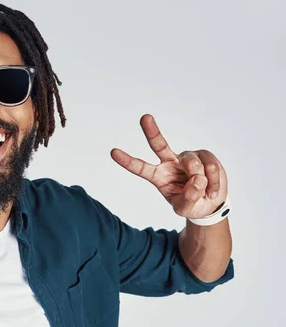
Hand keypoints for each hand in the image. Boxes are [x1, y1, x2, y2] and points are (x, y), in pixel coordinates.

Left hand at [110, 114, 227, 218]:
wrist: (211, 203)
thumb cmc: (191, 204)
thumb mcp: (185, 209)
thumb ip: (188, 198)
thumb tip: (197, 179)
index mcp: (157, 176)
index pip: (140, 168)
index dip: (127, 161)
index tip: (113, 152)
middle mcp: (169, 162)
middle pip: (159, 145)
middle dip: (152, 131)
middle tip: (145, 117)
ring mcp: (187, 157)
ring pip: (193, 164)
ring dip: (201, 182)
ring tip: (203, 192)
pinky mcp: (204, 155)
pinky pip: (210, 167)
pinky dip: (214, 182)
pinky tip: (212, 190)